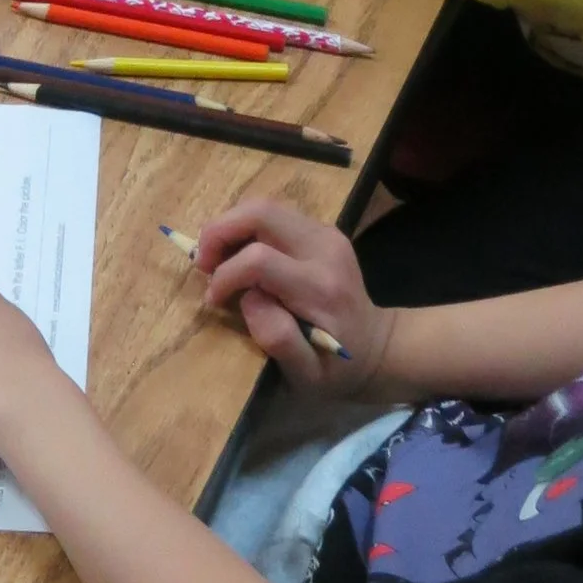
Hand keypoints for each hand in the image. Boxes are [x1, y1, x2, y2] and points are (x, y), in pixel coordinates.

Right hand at [193, 201, 391, 389]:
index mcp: (320, 288)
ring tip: (217, 258)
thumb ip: (277, 339)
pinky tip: (239, 254)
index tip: (214, 299)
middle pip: (261, 212)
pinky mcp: (322, 230)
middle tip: (203, 262)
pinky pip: (274, 214)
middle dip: (220, 231)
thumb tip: (249, 299)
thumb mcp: (308, 375)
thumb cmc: (338, 368)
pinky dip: (246, 227)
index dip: (226, 275)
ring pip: (265, 206)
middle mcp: (325, 249)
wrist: (379, 348)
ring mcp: (326, 234)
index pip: (259, 259)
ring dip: (231, 226)